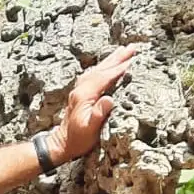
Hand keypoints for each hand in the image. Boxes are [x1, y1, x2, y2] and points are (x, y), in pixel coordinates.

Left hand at [46, 45, 138, 163]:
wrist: (61, 145)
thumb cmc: (77, 140)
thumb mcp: (90, 130)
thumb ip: (98, 114)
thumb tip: (109, 99)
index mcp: (84, 96)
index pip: (104, 77)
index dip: (118, 68)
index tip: (132, 60)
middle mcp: (80, 90)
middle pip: (101, 69)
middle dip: (117, 58)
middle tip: (131, 48)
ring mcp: (79, 91)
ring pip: (96, 70)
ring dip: (110, 60)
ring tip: (123, 51)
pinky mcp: (80, 95)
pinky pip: (93, 75)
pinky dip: (103, 68)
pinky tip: (107, 66)